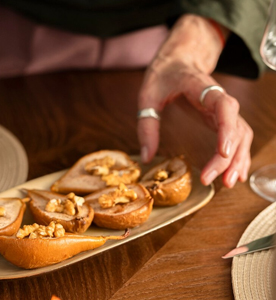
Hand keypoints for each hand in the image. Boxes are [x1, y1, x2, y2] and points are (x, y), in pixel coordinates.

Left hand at [137, 15, 252, 187]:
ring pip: (241, 133)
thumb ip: (146, 126)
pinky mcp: (222, 117)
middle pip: (235, 127)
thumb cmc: (163, 76)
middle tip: (211, 179)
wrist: (178, 60)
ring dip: (237, 159)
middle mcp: (218, 98)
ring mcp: (223, 108)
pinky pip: (237, 136)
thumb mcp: (147, 97)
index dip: (227, 128)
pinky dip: (238, 155)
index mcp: (200, 87)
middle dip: (228, 156)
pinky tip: (234, 174)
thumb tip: (147, 158)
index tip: (223, 151)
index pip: (224, 105)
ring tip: (227, 183)